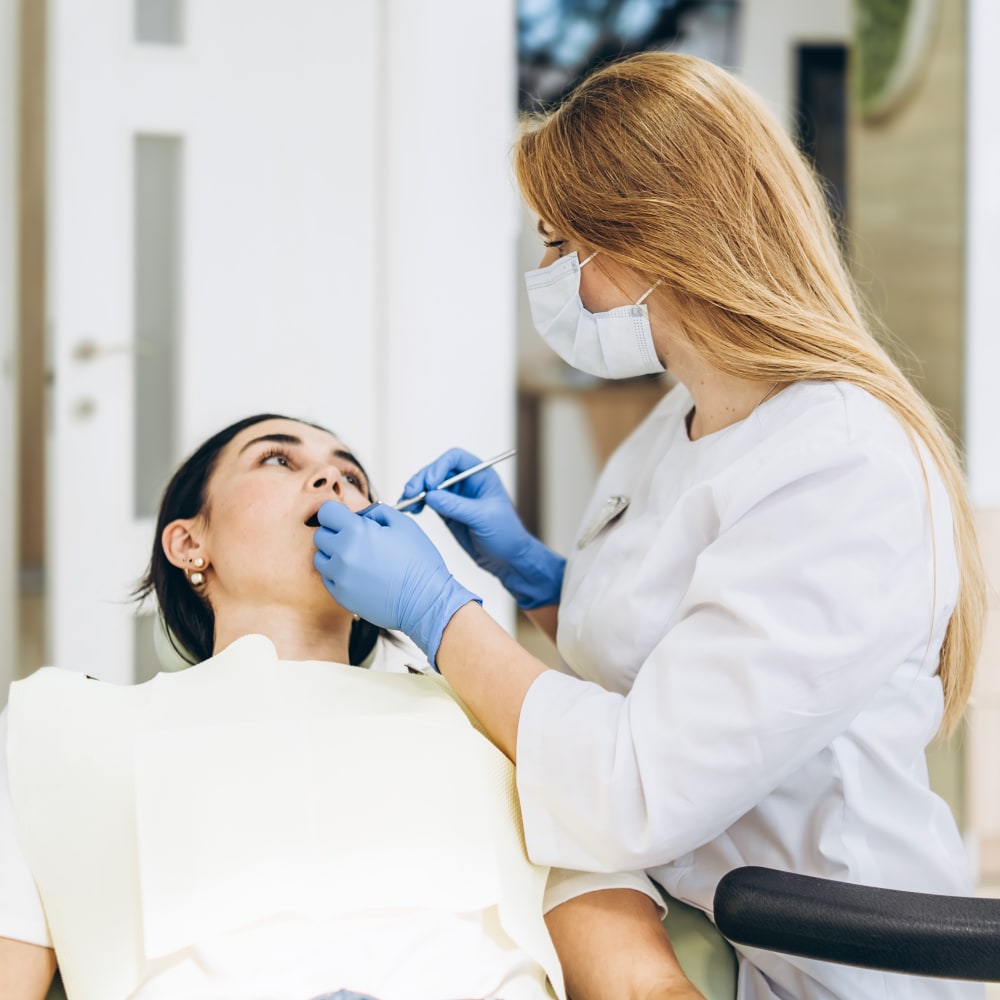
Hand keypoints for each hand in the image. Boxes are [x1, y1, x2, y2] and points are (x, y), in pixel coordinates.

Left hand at [313, 501, 479, 666]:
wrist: (425, 601)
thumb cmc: (419, 563)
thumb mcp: (404, 524)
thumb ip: (377, 511)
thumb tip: (361, 513)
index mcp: (357, 531)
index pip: (326, 511)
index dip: (337, 512)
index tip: (345, 517)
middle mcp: (342, 553)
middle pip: (321, 534)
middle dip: (336, 532)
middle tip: (357, 538)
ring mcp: (339, 577)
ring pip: (320, 557)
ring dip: (333, 554)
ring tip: (358, 557)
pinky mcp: (340, 596)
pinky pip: (327, 578)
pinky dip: (337, 573)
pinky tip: (358, 573)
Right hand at [398, 448, 565, 609]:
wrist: (507, 558)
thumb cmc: (506, 534)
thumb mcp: (483, 518)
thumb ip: (457, 506)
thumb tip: (430, 495)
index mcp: (480, 476)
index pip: (455, 458)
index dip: (439, 466)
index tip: (430, 484)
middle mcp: (466, 482)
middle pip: (437, 470)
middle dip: (422, 479)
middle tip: (411, 493)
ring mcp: (455, 496)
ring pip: (429, 485)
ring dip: (415, 491)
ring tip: (407, 502)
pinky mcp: (447, 511)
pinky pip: (428, 501)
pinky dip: (417, 503)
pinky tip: (411, 509)